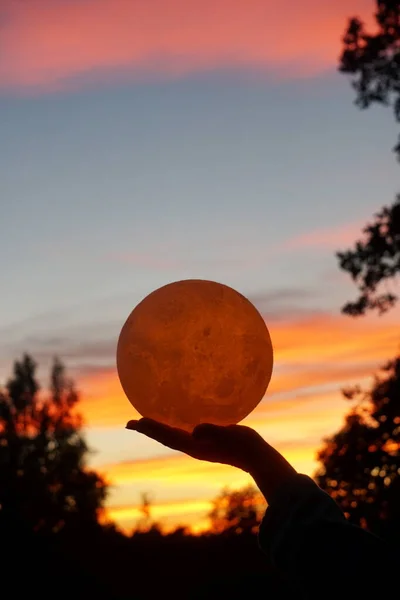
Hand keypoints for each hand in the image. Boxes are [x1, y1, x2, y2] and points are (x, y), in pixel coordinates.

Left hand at [126, 418, 296, 501]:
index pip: (168, 436)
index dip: (152, 429)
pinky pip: (183, 433)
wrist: (257, 458)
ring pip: (172, 436)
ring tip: (144, 422)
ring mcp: (199, 446)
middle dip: (148, 430)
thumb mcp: (229, 434)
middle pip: (165, 437)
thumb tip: (195, 430)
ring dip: (157, 429)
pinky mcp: (206, 443)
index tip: (136, 422)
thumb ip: (213, 431)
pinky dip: (171, 427)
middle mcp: (193, 447)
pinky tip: (173, 421)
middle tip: (130, 423)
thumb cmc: (245, 445)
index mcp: (196, 446)